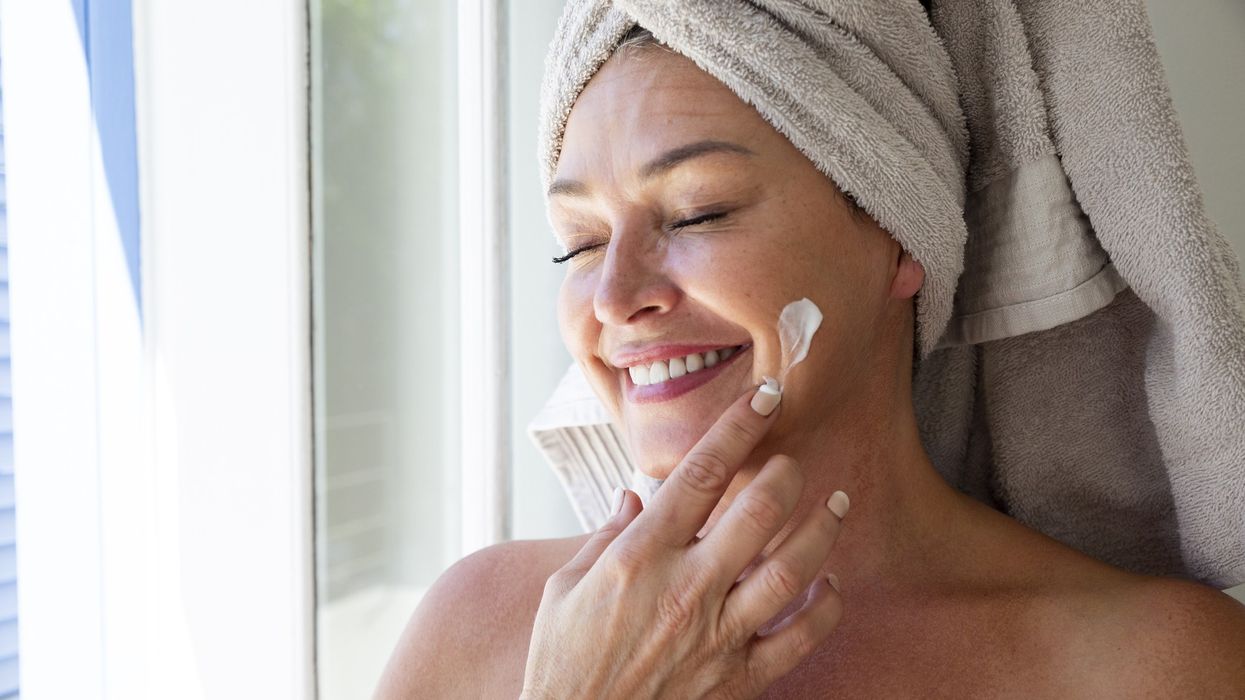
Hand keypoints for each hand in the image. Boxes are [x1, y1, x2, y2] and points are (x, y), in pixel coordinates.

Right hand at [520, 386, 847, 698]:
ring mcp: (718, 636)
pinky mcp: (738, 678)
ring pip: (791, 570)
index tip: (764, 397)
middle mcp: (686, 590)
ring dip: (822, 530)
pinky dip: (825, 609)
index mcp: (640, 558)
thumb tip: (633, 499)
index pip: (700, 475)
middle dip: (786, 474)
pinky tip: (830, 584)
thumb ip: (604, 538)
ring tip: (836, 504)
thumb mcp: (564, 588)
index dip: (737, 428)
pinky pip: (800, 640)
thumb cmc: (564, 662)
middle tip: (792, 462)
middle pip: (759, 513)